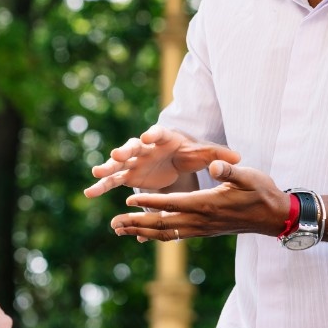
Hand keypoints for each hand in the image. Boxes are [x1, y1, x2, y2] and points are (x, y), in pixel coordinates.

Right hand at [84, 125, 240, 197]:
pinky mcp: (128, 174)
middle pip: (133, 146)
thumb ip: (217, 155)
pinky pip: (112, 180)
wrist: (177, 157)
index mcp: (163, 138)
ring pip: (118, 163)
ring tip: (97, 173)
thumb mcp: (204, 153)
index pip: (156, 134)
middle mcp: (145, 147)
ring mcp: (134, 161)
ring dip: (108, 167)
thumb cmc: (190, 152)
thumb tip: (238, 157)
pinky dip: (101, 185)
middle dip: (125, 150)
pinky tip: (89, 193)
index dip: (151, 135)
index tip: (147, 137)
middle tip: (117, 154)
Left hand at [111, 161, 285, 241]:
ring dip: (140, 231)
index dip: (150, 203)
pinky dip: (156, 235)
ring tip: (118, 229)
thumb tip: (214, 166)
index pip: (173, 204)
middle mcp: (201, 220)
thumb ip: (230, 171)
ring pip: (165, 233)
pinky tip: (142, 233)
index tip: (128, 201)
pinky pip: (175, 235)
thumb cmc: (262, 192)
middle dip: (135, 223)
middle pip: (162, 224)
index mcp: (208, 204)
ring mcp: (201, 228)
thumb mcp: (249, 176)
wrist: (274, 216)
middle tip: (112, 223)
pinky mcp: (203, 231)